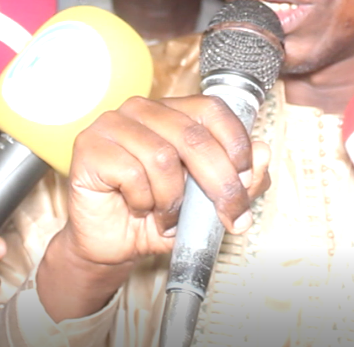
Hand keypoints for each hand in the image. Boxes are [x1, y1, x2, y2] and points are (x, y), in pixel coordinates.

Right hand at [38, 95, 271, 320]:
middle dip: (219, 183)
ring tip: (167, 216)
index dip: (236, 144)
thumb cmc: (155, 216)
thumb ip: (239, 180)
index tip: (245, 180)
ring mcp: (113, 124)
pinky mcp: (90, 147)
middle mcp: (142, 110)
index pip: (213, 109)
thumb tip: (263, 153)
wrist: (110, 244)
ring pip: (162, 157)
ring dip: (172, 199)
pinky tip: (139, 208)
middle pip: (193, 136)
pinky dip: (144, 202)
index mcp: (172, 111)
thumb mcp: (207, 204)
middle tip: (229, 215)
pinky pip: (131, 173)